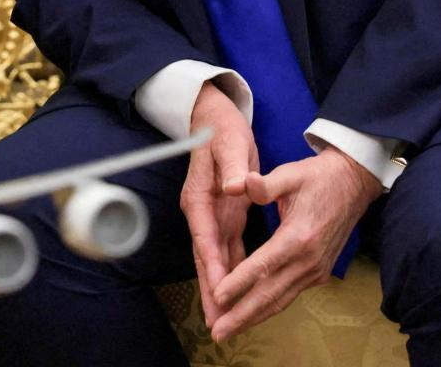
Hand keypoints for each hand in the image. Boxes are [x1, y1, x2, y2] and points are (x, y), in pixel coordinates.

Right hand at [180, 83, 258, 330]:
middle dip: (211, 290)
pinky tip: (241, 293)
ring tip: (226, 319)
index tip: (220, 288)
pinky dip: (233, 272)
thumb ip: (233, 167)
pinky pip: (228, 251)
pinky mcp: (225, 216)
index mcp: (199, 196)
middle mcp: (202, 211)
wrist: (214, 119)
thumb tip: (234, 187)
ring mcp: (212, 216)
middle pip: (205, 257)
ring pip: (216, 259)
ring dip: (221, 288)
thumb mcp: (230, 143)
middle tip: (217, 322)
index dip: (212, 263)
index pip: (205, 235)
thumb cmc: (223, 129)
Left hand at [207, 146, 380, 340]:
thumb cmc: (318, 177)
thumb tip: (238, 183)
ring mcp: (315, 270)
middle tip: (217, 333)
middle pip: (270, 294)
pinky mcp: (318, 273)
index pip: (263, 265)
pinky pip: (289, 294)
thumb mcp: (290, 174)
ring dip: (254, 317)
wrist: (353, 184)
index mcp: (298, 236)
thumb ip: (263, 184)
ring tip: (227, 331)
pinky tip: (251, 314)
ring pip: (280, 300)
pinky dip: (269, 307)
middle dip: (242, 315)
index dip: (239, 283)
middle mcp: (308, 260)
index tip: (218, 297)